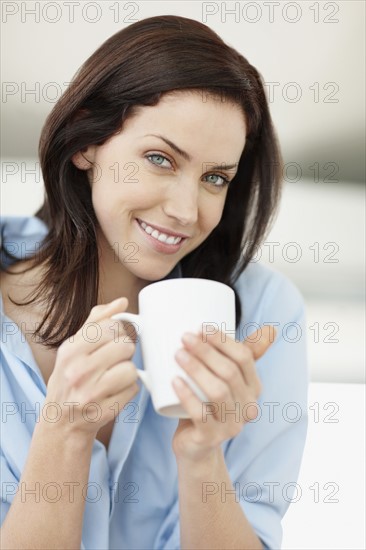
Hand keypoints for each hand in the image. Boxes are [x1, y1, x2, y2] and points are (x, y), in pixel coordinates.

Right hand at [43, 297, 139, 438]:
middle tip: (115, 360)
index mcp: (71, 350)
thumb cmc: (71, 378)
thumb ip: (97, 321)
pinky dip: (129, 390)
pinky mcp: (103, 411)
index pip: (111, 327)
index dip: (119, 332)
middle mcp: (78, 371)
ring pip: (131, 370)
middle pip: (125, 347)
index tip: (114, 340)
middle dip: (125, 352)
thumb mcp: (75, 347)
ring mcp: (90, 393)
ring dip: (128, 372)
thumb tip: (122, 302)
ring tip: (114, 376)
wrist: (60, 421)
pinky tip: (115, 392)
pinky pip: (133, 391)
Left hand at [171, 326, 275, 461]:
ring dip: (196, 369)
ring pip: (217, 392)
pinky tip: (175, 381)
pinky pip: (201, 414)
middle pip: (229, 372)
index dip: (223, 340)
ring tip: (178, 354)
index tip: (201, 328)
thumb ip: (243, 355)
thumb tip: (271, 329)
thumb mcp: (226, 379)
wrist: (196, 447)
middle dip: (206, 351)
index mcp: (254, 388)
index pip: (244, 358)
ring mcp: (232, 424)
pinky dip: (187, 395)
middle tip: (185, 338)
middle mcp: (248, 407)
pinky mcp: (212, 438)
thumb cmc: (209, 404)